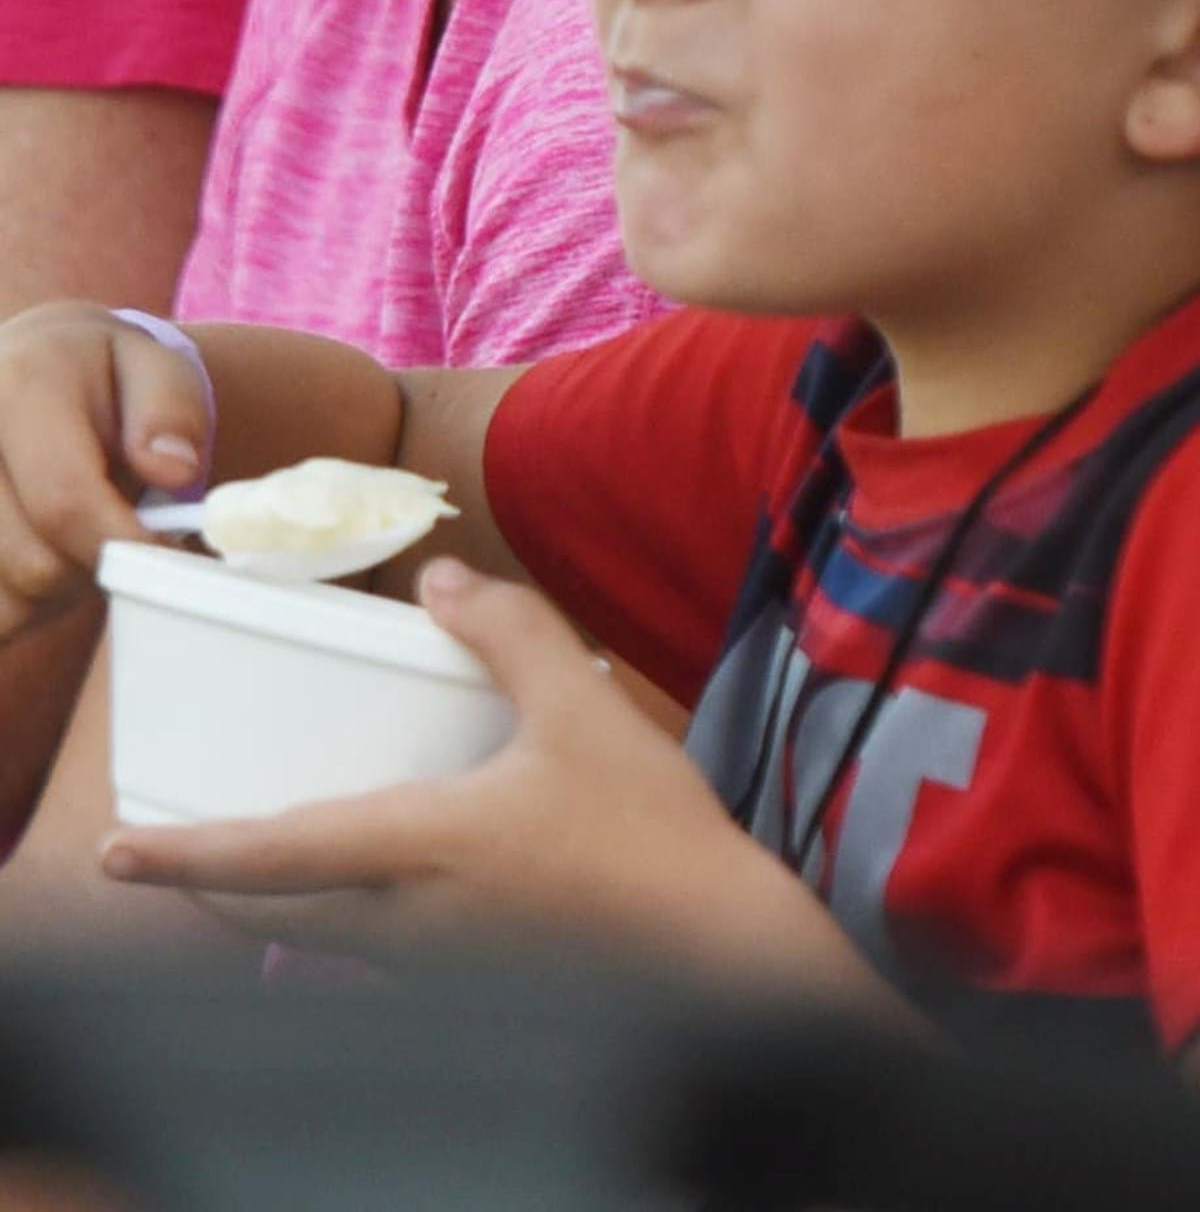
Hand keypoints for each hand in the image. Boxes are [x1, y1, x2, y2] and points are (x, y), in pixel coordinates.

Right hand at [0, 303, 209, 640]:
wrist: (34, 366)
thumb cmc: (104, 375)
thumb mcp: (156, 367)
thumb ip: (172, 411)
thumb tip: (172, 469)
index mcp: (16, 386)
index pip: (65, 500)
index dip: (125, 544)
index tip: (166, 554)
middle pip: (33, 563)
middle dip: (94, 563)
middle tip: (120, 527)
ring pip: (7, 598)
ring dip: (55, 589)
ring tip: (77, 530)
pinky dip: (21, 601)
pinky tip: (39, 548)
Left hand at [98, 564, 882, 1005]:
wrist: (718, 947)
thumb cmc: (649, 831)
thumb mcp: (585, 710)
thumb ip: (511, 633)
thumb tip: (439, 582)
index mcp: (424, 852)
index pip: (277, 855)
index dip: (187, 853)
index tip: (113, 853)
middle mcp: (411, 925)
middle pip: (275, 915)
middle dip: (211, 884)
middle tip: (171, 849)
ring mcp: (439, 967)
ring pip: (321, 941)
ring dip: (273, 903)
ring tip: (262, 853)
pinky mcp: (475, 983)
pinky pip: (374, 954)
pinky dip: (338, 918)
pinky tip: (380, 882)